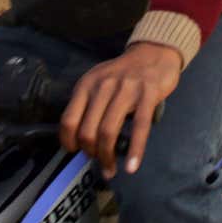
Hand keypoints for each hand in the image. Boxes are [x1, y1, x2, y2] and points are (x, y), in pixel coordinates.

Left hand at [61, 42, 180, 178]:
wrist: (153, 53)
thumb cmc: (123, 74)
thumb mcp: (98, 83)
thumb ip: (88, 105)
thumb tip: (80, 140)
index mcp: (86, 85)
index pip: (68, 120)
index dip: (69, 142)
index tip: (75, 152)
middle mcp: (103, 86)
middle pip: (87, 131)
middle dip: (91, 154)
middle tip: (98, 162)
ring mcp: (126, 89)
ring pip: (108, 131)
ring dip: (107, 157)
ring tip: (110, 169)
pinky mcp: (148, 94)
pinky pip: (140, 127)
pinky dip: (135, 151)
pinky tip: (132, 167)